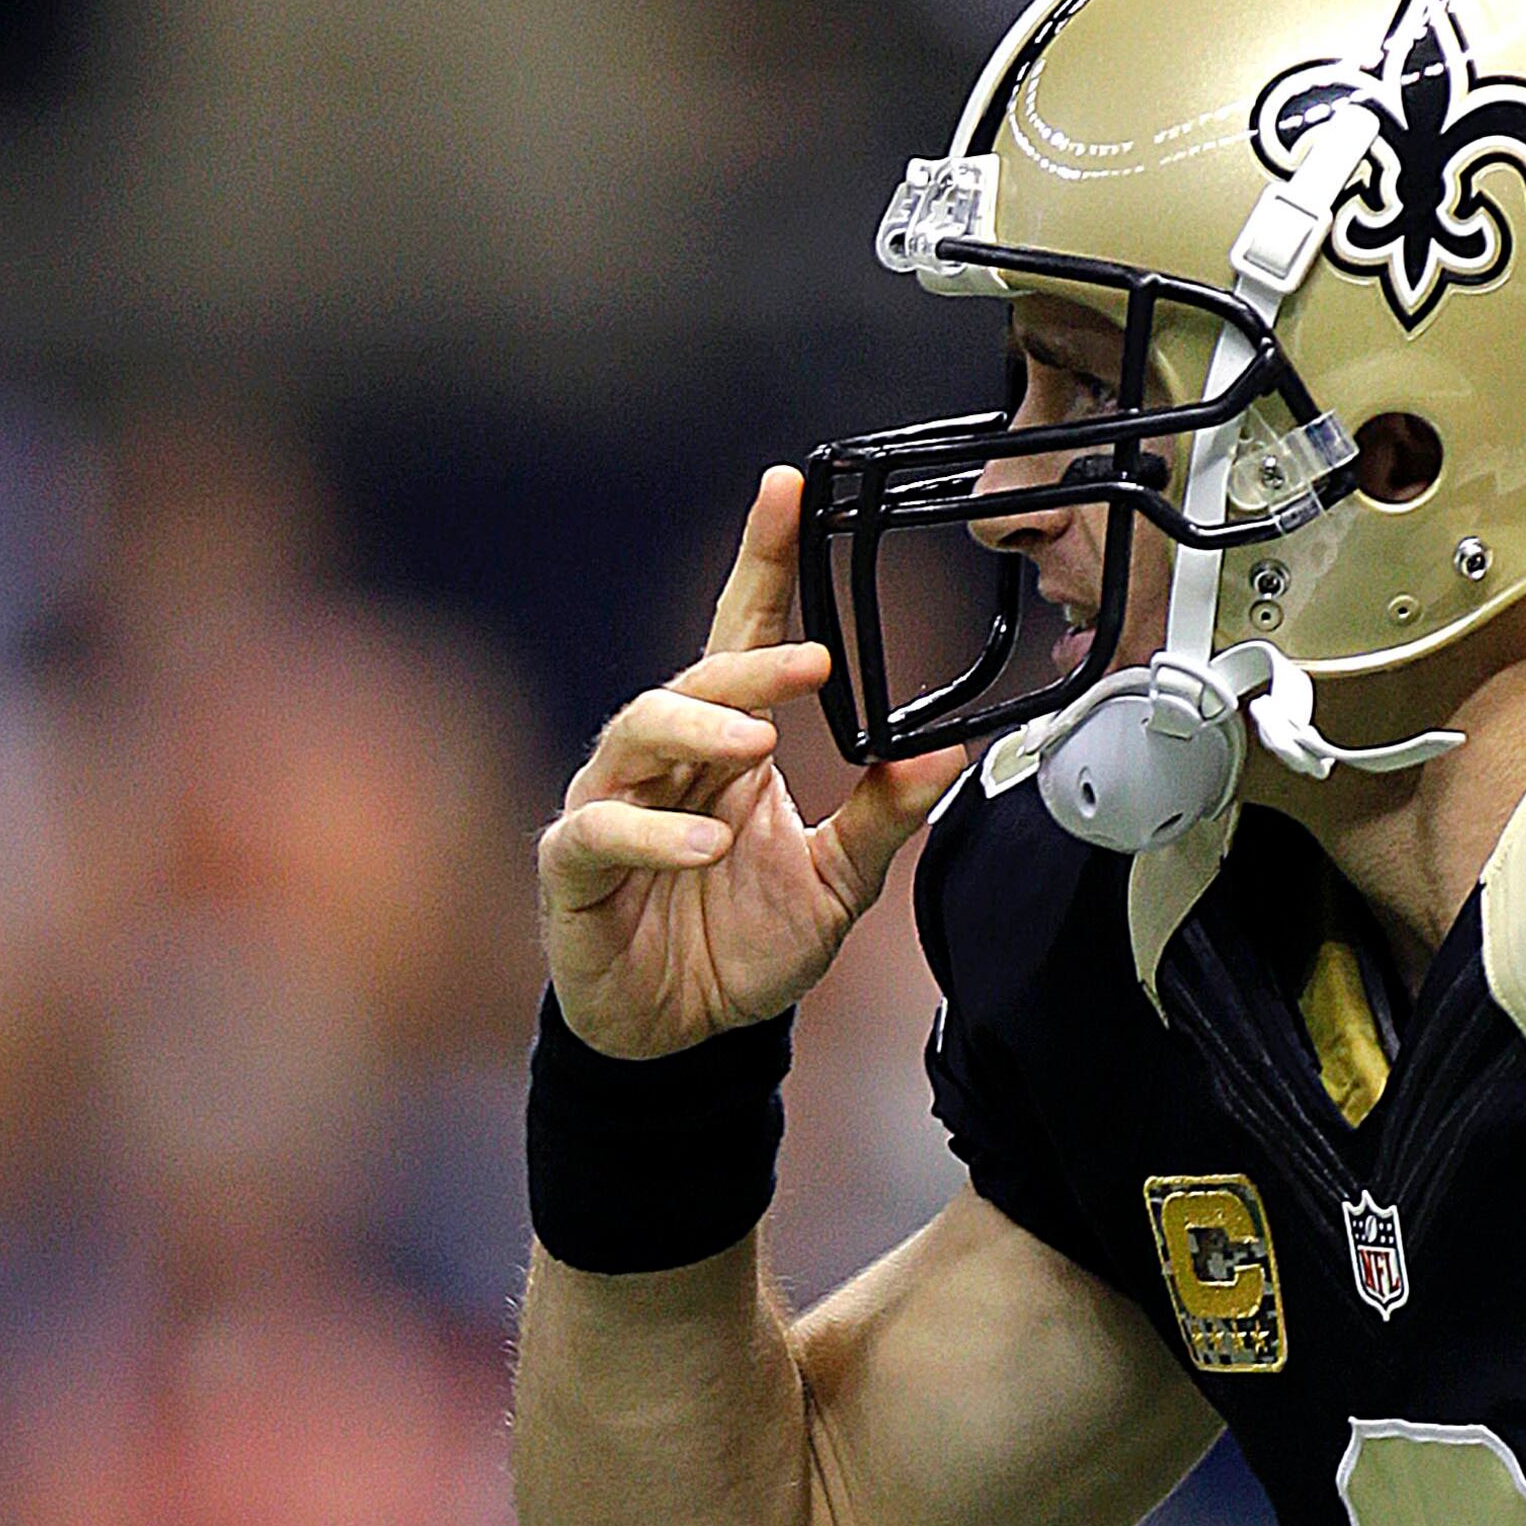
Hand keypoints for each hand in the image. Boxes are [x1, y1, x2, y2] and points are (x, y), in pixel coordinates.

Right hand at [536, 467, 966, 1058]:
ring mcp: (611, 808)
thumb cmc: (742, 944)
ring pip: (635, 735)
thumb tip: (951, 755)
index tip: (787, 489)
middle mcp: (663, 762)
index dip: (760, 562)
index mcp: (724, 747)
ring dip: (697, 730)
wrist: (681, 1037)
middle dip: (747, 663)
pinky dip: (650, 833)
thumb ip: (884, 817)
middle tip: (812, 663)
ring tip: (756, 746)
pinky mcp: (575, 870)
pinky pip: (598, 832)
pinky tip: (703, 845)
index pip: (739, 634)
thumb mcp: (836, 886)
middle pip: (692, 679)